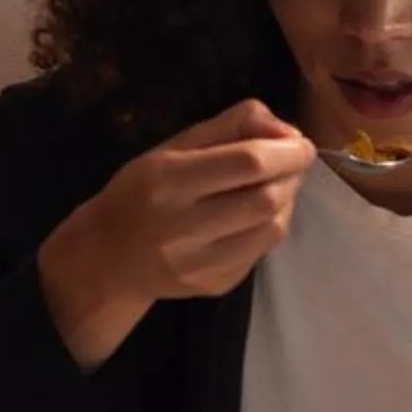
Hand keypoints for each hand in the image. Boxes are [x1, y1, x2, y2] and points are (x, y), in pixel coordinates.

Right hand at [38, 99, 312, 369]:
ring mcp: (200, 264)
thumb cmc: (142, 190)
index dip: (286, 151)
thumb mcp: (173, 146)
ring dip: (287, 201)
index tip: (301, 143)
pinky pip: (262, 252)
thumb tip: (286, 129)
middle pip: (265, 199)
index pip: (246, 164)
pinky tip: (258, 214)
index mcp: (169, 181)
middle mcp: (183, 227)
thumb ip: (230, 126)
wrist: (110, 256)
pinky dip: (272, 226)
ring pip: (272, 229)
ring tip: (277, 185)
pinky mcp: (215, 285)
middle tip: (292, 162)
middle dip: (291, 175)